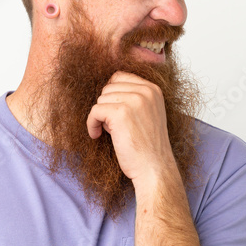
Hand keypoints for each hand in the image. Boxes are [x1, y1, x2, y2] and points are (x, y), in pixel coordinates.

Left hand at [85, 71, 175, 185]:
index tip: (113, 114)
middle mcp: (145, 91)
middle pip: (108, 88)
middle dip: (106, 107)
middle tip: (114, 126)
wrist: (154, 168)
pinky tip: (97, 135)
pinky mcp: (120, 113)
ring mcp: (134, 101)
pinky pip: (94, 111)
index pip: (120, 77)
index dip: (112, 95)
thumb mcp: (147, 114)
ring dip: (100, 117)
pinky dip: (91, 124)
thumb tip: (106, 92)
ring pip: (100, 99)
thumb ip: (133, 99)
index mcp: (153, 90)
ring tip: (112, 132)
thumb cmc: (148, 147)